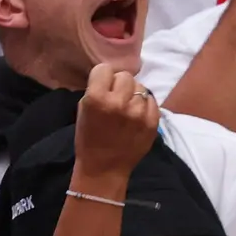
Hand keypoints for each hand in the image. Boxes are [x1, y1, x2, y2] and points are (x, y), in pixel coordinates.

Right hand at [72, 62, 156, 190]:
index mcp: (97, 99)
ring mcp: (139, 113)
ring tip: (127, 106)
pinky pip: (151, 100)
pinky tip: (136, 115)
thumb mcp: (83, 110)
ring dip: (133, 94)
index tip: (101, 86)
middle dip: (119, 84)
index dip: (102, 77)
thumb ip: (95, 90)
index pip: (104, 69)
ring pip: (140, 87)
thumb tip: (110, 78)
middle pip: (125, 76)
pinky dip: (144, 104)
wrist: (105, 167)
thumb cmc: (88, 138)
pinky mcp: (153, 121)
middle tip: (115, 96)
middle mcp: (119, 102)